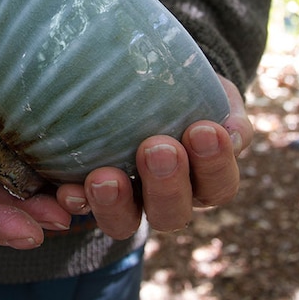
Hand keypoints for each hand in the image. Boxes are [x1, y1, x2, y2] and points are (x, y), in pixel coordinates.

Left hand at [56, 76, 251, 238]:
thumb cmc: (185, 87)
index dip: (214, 164)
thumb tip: (231, 131)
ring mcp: (126, 201)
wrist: (144, 76)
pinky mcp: (87, 193)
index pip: (218, 184)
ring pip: (125, 223)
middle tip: (157, 149)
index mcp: (204, 179)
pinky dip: (73, 202)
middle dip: (166, 184)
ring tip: (103, 177)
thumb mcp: (211, 90)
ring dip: (115, 204)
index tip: (204, 129)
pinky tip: (67, 190)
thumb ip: (225, 109)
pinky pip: (80, 209)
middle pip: (173, 214)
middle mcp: (167, 199)